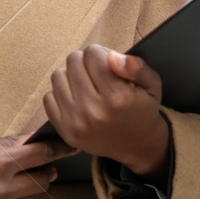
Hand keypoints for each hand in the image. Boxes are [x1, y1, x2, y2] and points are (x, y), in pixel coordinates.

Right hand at [0, 135, 77, 198]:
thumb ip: (3, 145)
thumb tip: (28, 141)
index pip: (41, 155)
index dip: (58, 148)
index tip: (69, 145)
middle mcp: (1, 189)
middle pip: (42, 181)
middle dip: (46, 170)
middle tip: (43, 163)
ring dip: (32, 188)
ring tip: (20, 178)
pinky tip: (1, 192)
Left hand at [43, 44, 169, 176]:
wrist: (135, 145)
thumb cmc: (142, 109)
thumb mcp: (151, 85)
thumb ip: (136, 67)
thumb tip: (112, 56)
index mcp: (118, 97)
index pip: (92, 53)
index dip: (101, 54)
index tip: (108, 64)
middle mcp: (94, 110)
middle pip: (73, 61)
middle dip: (85, 62)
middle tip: (97, 74)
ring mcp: (76, 122)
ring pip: (58, 75)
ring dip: (71, 76)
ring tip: (86, 85)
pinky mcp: (64, 130)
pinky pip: (48, 96)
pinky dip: (60, 93)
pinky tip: (76, 99)